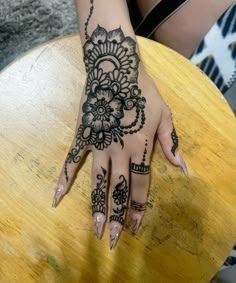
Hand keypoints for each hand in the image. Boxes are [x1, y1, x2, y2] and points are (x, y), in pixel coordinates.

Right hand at [52, 2, 186, 248]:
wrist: (116, 71)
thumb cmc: (143, 92)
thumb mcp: (165, 114)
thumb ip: (170, 142)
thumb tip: (182, 167)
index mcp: (140, 147)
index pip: (140, 184)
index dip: (138, 207)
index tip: (135, 226)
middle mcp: (119, 151)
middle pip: (118, 189)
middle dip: (116, 216)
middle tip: (111, 239)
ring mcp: (98, 145)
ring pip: (97, 181)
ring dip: (95, 206)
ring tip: (93, 227)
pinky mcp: (83, 137)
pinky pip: (71, 160)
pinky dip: (64, 178)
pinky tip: (57, 196)